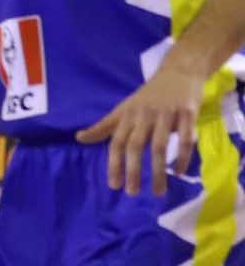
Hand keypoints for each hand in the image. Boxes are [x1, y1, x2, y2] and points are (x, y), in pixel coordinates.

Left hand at [78, 62, 206, 194]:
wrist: (179, 72)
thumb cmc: (148, 96)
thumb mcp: (123, 109)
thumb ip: (104, 126)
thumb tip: (78, 138)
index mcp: (126, 115)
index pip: (116, 142)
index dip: (113, 164)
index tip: (113, 186)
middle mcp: (144, 115)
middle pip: (136, 146)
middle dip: (133, 171)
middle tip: (133, 193)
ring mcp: (166, 114)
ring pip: (160, 145)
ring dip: (159, 170)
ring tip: (159, 192)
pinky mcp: (187, 113)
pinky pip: (186, 139)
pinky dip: (183, 157)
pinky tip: (180, 172)